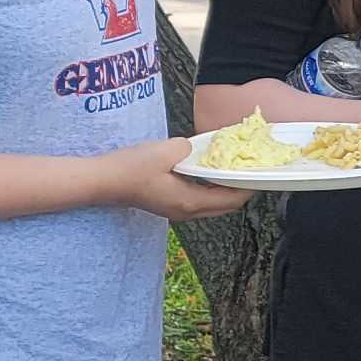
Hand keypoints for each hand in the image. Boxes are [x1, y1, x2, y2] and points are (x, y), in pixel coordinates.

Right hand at [103, 137, 258, 219]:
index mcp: (190, 202)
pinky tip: (203, 171)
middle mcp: (186, 212)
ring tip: (228, 169)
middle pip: (224, 206)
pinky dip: (207, 189)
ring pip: (211, 204)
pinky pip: (197, 200)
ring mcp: (176, 211)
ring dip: (222, 189)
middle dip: (239, 190)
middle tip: (246, 170)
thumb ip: (187, 148)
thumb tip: (194, 149)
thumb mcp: (164, 151)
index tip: (258, 173)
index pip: (231, 200)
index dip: (248, 187)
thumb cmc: (131, 168)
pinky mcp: (168, 205)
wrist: (102, 181)